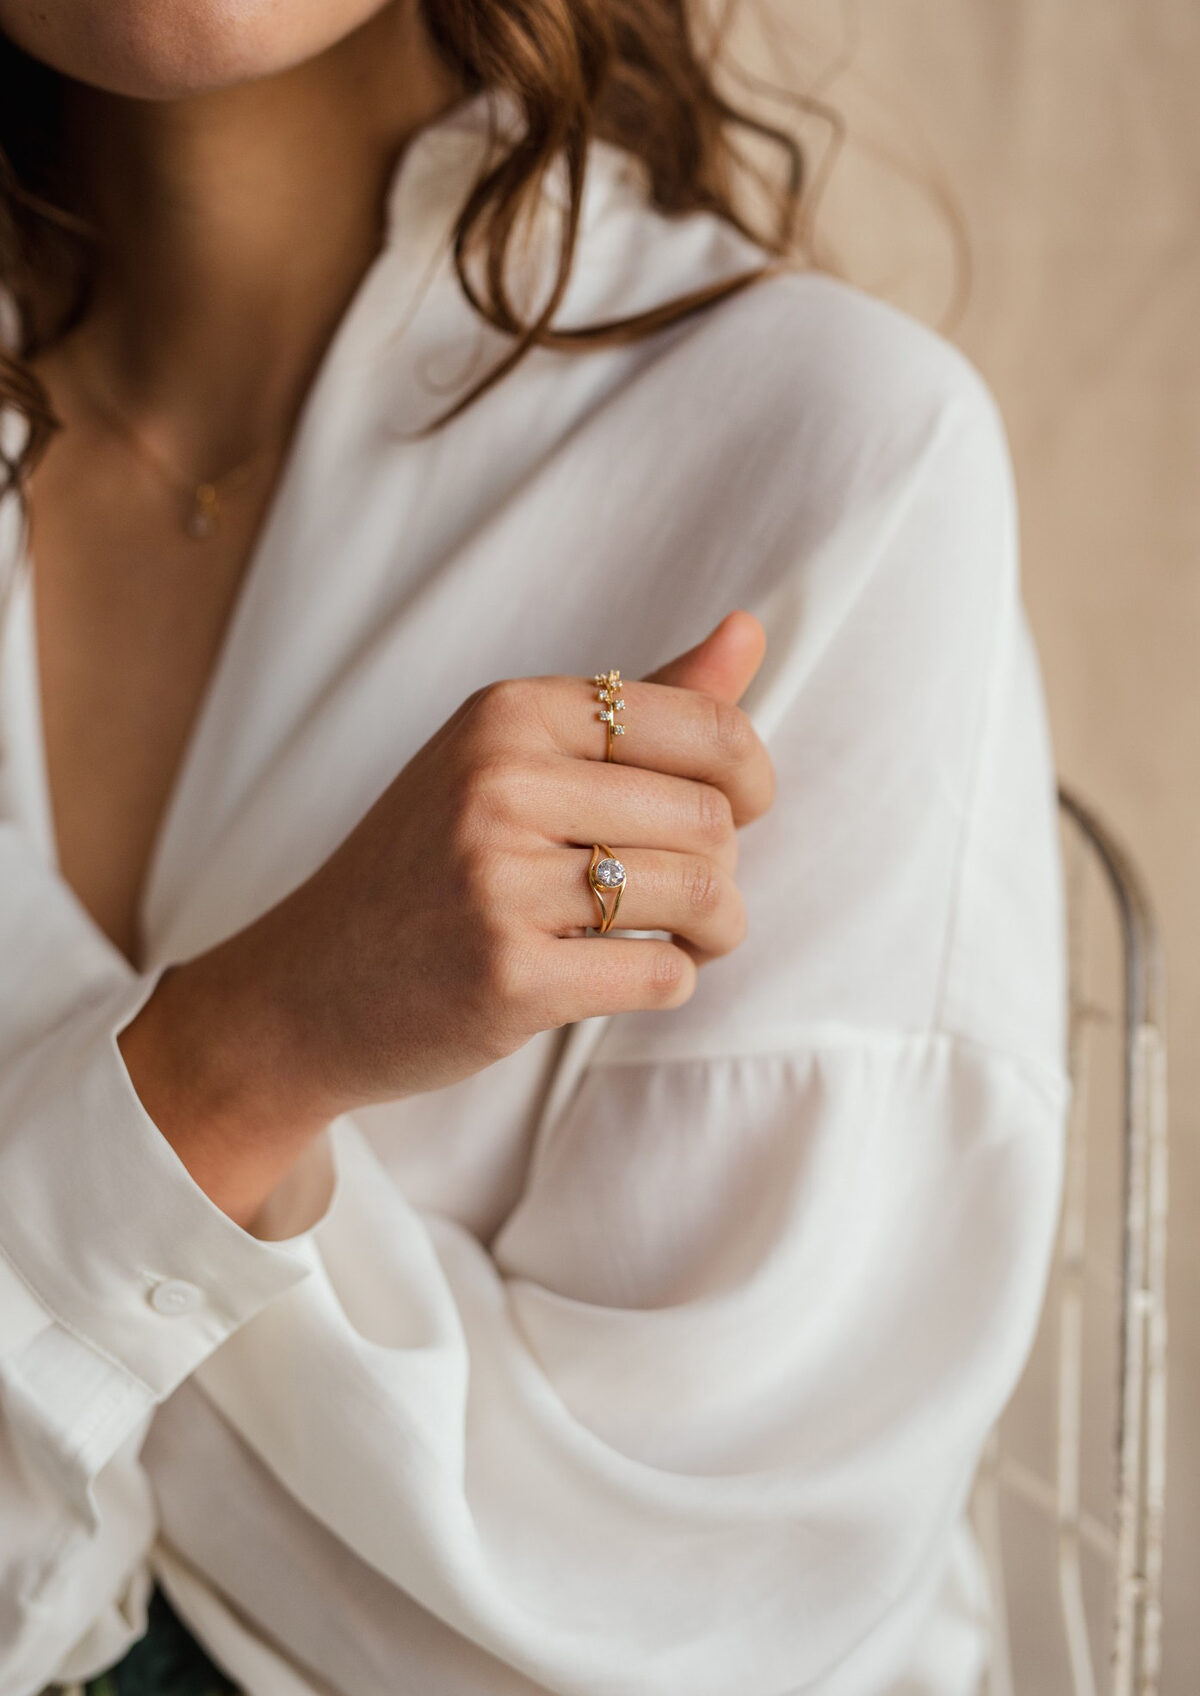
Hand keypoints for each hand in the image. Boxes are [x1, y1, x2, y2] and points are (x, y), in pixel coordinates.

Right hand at [119, 611, 774, 1222]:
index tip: (735, 812)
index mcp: (508, 713)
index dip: (750, 777)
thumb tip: (750, 629)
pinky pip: (663, 976)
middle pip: (712, 818)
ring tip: (678, 939)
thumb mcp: (511, 759)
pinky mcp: (508, 977)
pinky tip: (623, 976)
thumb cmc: (427, 868)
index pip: (704, 723)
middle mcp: (500, 782)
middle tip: (683, 893)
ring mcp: (499, 882)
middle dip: (723, 867)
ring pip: (703, 895)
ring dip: (714, 932)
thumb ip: (640, 703)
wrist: (306, 988)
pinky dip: (669, 982)